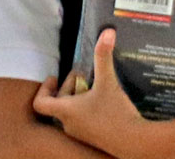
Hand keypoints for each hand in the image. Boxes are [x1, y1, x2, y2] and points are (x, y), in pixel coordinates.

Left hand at [31, 29, 148, 151]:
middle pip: (58, 105)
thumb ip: (104, 57)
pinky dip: (87, 109)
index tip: (54, 77)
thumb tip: (107, 32)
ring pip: (71, 113)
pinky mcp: (93, 138)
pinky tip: (104, 101)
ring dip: (78, 98)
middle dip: (68, 87)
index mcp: (66, 111)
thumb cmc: (115, 114)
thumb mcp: (108, 82)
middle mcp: (69, 124)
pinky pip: (83, 121)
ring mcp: (80, 134)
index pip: (40, 103)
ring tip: (93, 86)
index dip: (44, 89)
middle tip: (81, 75)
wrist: (134, 143)